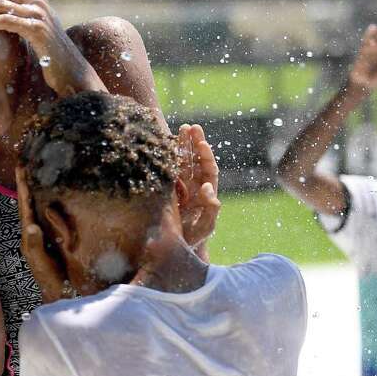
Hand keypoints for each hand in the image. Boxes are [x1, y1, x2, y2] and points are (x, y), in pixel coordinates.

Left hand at [16, 167, 73, 303]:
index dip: (23, 185)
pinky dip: (42, 201)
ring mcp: (42, 234)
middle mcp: (33, 231)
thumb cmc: (51, 279)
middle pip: (27, 201)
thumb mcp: (41, 263)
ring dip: (32, 189)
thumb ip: (35, 246)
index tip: (20, 166)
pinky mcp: (51, 237)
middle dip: (25, 182)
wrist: (62, 294)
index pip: (24, 205)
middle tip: (24, 162)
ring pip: (34, 206)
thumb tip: (31, 225)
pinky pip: (45, 214)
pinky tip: (45, 194)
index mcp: (29, 235)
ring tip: (31, 172)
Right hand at [177, 124, 220, 250]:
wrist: (177, 248)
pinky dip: (168, 156)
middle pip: (196, 160)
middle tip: (192, 127)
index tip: (202, 144)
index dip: (206, 157)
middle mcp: (193, 186)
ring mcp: (179, 186)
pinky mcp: (166, 189)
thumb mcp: (205, 227)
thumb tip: (210, 190)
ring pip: (182, 161)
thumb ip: (210, 211)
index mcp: (205, 192)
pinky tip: (165, 144)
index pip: (208, 170)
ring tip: (182, 128)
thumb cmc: (194, 239)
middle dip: (195, 143)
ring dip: (182, 145)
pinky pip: (169, 169)